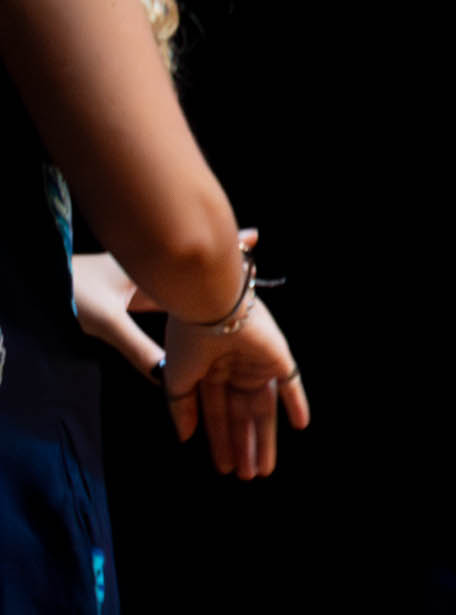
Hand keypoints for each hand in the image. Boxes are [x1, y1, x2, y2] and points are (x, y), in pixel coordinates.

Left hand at [72, 228, 255, 379]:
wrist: (40, 283)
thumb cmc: (70, 293)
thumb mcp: (104, 322)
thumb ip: (138, 349)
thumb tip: (168, 379)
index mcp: (151, 268)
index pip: (197, 256)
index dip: (227, 246)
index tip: (254, 236)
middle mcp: (152, 269)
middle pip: (196, 263)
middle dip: (225, 262)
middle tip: (255, 249)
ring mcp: (142, 278)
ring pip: (184, 277)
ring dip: (207, 280)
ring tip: (238, 281)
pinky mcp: (131, 290)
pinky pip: (169, 290)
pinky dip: (188, 293)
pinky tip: (198, 305)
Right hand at [163, 291, 307, 479]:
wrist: (210, 307)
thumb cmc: (187, 340)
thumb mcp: (176, 380)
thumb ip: (182, 409)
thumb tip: (185, 438)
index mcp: (207, 372)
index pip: (216, 414)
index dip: (219, 441)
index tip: (223, 467)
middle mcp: (233, 370)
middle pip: (240, 417)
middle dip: (243, 446)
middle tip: (246, 477)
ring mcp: (256, 364)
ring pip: (262, 409)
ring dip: (264, 439)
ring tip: (262, 470)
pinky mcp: (278, 357)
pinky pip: (291, 384)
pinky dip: (297, 403)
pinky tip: (301, 426)